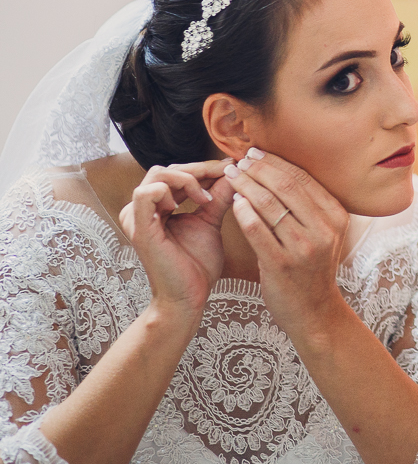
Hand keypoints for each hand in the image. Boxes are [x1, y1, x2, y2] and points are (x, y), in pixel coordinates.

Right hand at [119, 160, 234, 320]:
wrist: (190, 296)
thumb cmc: (197, 264)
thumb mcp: (211, 221)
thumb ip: (218, 196)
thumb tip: (233, 171)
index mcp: (157, 206)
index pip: (177, 172)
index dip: (204, 167)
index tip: (231, 166)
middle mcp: (143, 208)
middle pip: (168, 169)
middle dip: (200, 169)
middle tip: (225, 174)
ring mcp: (137, 217)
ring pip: (158, 175)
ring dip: (188, 179)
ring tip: (206, 198)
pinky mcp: (139, 228)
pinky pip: (146, 194)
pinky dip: (171, 191)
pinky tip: (189, 204)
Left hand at [222, 148, 351, 339]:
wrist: (314, 311)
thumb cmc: (312, 269)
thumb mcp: (323, 234)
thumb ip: (308, 207)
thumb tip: (278, 171)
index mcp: (336, 216)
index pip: (303, 178)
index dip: (276, 162)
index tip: (256, 153)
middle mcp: (324, 229)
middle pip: (286, 186)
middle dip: (259, 169)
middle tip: (239, 160)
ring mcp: (304, 247)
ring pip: (269, 204)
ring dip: (246, 185)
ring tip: (231, 176)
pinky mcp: (282, 264)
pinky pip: (257, 229)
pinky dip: (244, 211)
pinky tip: (234, 202)